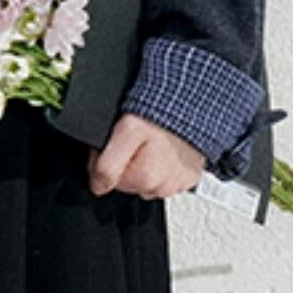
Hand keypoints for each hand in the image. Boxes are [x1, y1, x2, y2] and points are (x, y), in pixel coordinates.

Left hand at [87, 112, 207, 199]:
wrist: (194, 104)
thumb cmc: (164, 113)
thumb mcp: (127, 131)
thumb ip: (107, 164)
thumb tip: (98, 186)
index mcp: (144, 178)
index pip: (107, 181)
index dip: (107, 158)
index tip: (119, 141)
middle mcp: (162, 188)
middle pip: (128, 182)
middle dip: (127, 162)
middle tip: (137, 140)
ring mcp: (177, 185)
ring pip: (147, 182)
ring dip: (146, 165)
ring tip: (154, 143)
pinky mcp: (189, 179)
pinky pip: (168, 178)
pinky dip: (165, 165)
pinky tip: (167, 149)